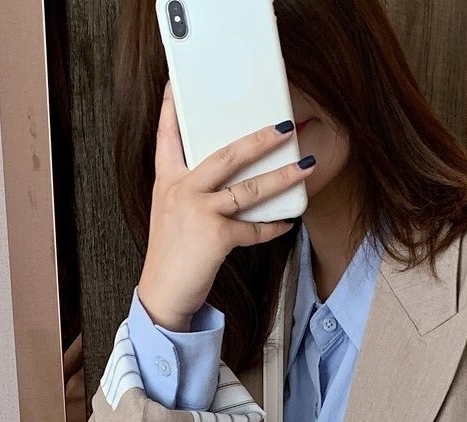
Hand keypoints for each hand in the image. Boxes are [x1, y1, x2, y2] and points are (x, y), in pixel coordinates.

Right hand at [138, 79, 309, 328]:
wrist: (162, 293)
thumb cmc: (170, 254)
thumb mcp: (170, 212)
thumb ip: (188, 189)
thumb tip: (222, 177)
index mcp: (167, 181)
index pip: (168, 136)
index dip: (172, 108)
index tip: (177, 84)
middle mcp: (182, 190)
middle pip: (226, 155)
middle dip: (259, 139)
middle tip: (283, 126)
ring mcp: (199, 212)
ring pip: (248, 188)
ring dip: (281, 178)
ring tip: (304, 168)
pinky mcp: (216, 237)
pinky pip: (253, 228)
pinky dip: (272, 227)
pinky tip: (286, 224)